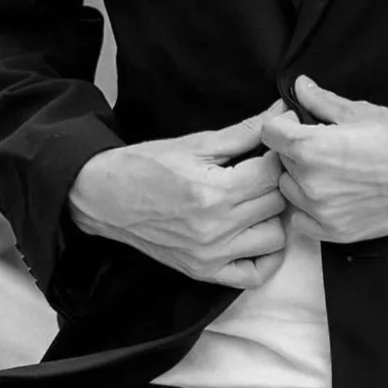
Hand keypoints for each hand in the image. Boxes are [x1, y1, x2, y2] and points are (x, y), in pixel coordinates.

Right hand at [68, 107, 286, 289]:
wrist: (105, 197)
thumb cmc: (147, 165)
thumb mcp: (197, 142)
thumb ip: (245, 131)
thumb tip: (282, 112)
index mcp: (214, 191)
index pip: (272, 173)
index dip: (277, 154)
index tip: (272, 147)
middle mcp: (216, 228)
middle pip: (276, 202)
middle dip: (276, 182)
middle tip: (264, 170)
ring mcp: (211, 255)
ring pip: (275, 236)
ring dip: (273, 216)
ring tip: (257, 199)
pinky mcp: (204, 272)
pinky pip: (255, 275)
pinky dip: (265, 257)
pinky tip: (256, 233)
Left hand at [261, 77, 387, 245]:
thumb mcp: (362, 111)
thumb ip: (322, 101)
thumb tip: (301, 87)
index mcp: (313, 148)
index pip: (270, 132)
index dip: (282, 122)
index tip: (298, 121)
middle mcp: (312, 183)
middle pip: (279, 161)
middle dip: (294, 149)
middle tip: (323, 142)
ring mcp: (323, 212)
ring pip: (290, 190)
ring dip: (301, 178)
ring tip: (332, 168)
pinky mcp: (338, 233)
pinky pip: (303, 220)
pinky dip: (310, 207)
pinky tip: (333, 193)